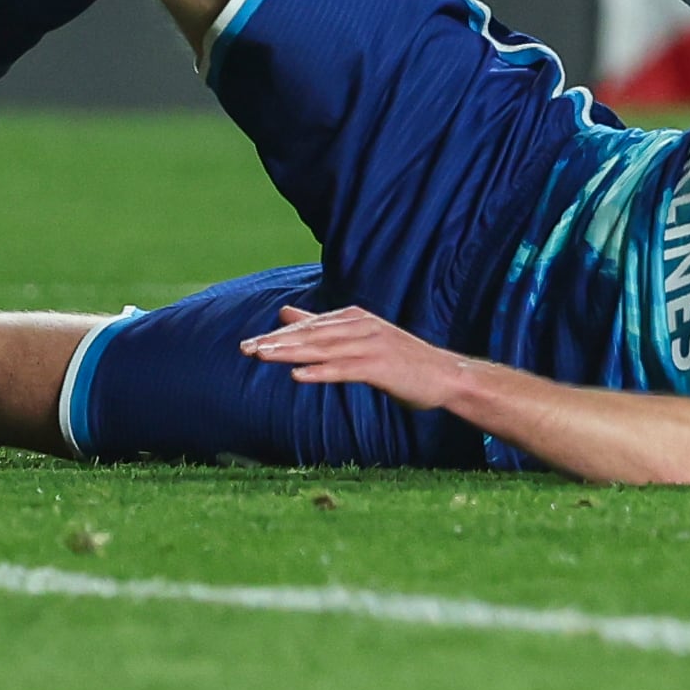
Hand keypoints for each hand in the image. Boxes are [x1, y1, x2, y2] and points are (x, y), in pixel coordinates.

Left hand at [240, 303, 468, 407]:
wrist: (444, 375)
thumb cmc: (400, 360)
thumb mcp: (359, 338)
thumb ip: (323, 327)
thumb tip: (284, 313)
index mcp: (354, 319)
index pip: (308, 327)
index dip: (277, 336)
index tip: (247, 344)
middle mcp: (361, 327)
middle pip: (312, 335)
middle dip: (278, 342)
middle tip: (246, 349)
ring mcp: (371, 346)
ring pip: (324, 349)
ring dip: (292, 353)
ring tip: (263, 357)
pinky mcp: (381, 366)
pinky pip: (345, 369)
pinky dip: (321, 371)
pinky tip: (299, 376)